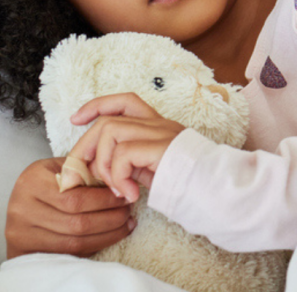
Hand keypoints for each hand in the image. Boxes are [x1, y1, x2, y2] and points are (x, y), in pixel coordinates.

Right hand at [5, 157, 134, 258]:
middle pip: (76, 223)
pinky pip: (69, 253)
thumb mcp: (63, 166)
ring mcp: (21, 232)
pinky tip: (111, 235)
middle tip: (128, 211)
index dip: (105, 201)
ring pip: (74, 242)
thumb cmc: (49, 179)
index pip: (75, 198)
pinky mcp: (24, 250)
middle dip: (110, 219)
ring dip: (107, 235)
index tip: (124, 196)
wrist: (21, 201)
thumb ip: (85, 171)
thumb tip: (119, 185)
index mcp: (32, 181)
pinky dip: (95, 245)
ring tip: (126, 223)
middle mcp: (21, 208)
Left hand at [67, 92, 186, 204]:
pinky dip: (117, 177)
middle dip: (86, 146)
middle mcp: (159, 124)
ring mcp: (161, 133)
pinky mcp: (161, 147)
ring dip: (102, 165)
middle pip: (107, 120)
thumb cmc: (190, 185)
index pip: (125, 101)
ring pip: (110, 132)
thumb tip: (98, 171)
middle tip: (82, 173)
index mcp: (159, 126)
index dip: (98, 105)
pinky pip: (123, 154)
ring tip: (116, 189)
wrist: (219, 190)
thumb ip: (132, 164)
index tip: (76, 119)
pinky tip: (129, 195)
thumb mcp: (154, 170)